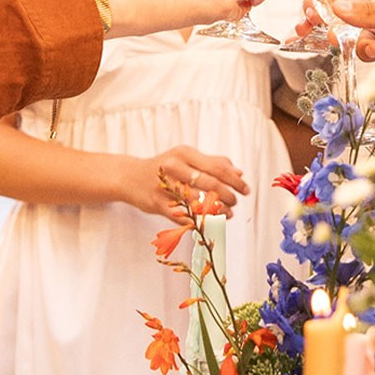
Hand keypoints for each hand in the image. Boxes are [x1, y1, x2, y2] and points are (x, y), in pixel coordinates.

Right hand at [113, 144, 251, 218]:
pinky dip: (200, 219)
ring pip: (199, 201)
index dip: (235, 180)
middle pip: (211, 184)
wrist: (129, 177)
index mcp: (184, 153)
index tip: (245, 189)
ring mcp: (165, 186)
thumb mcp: (185, 157)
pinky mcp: (158, 204)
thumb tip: (239, 172)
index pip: (217, 167)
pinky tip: (211, 220)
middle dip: (229, 195)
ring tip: (228, 213)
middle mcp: (175, 167)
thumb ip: (212, 162)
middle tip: (236, 201)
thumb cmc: (163, 166)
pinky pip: (184, 215)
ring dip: (218, 210)